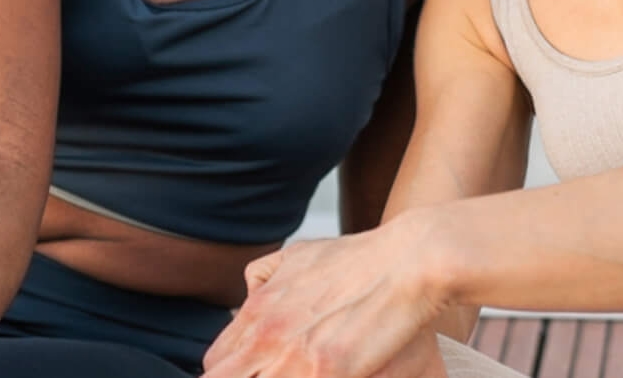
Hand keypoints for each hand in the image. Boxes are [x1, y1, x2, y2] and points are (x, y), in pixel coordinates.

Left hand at [202, 220, 445, 377]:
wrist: (406, 261)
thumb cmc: (359, 258)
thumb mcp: (298, 256)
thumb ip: (267, 277)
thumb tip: (250, 293)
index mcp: (258, 310)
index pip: (216, 361)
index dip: (231, 371)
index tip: (250, 369)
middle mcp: (267, 336)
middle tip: (275, 369)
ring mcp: (293, 359)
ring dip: (271, 377)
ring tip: (296, 370)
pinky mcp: (326, 372)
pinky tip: (319, 373)